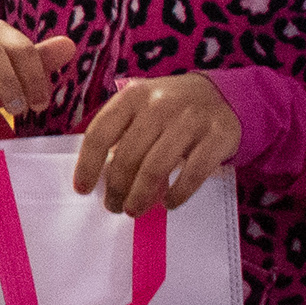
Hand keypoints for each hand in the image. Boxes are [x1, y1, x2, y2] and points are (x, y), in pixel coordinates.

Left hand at [74, 72, 238, 214]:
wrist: (223, 95)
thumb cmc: (169, 109)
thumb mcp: (140, 108)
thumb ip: (121, 134)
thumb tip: (102, 178)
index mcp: (133, 96)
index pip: (99, 134)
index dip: (87, 166)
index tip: (82, 189)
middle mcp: (160, 104)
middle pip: (127, 156)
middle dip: (116, 188)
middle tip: (113, 206)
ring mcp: (191, 119)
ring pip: (155, 168)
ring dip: (140, 196)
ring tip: (133, 209)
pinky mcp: (219, 135)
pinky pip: (193, 173)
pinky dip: (178, 194)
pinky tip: (168, 203)